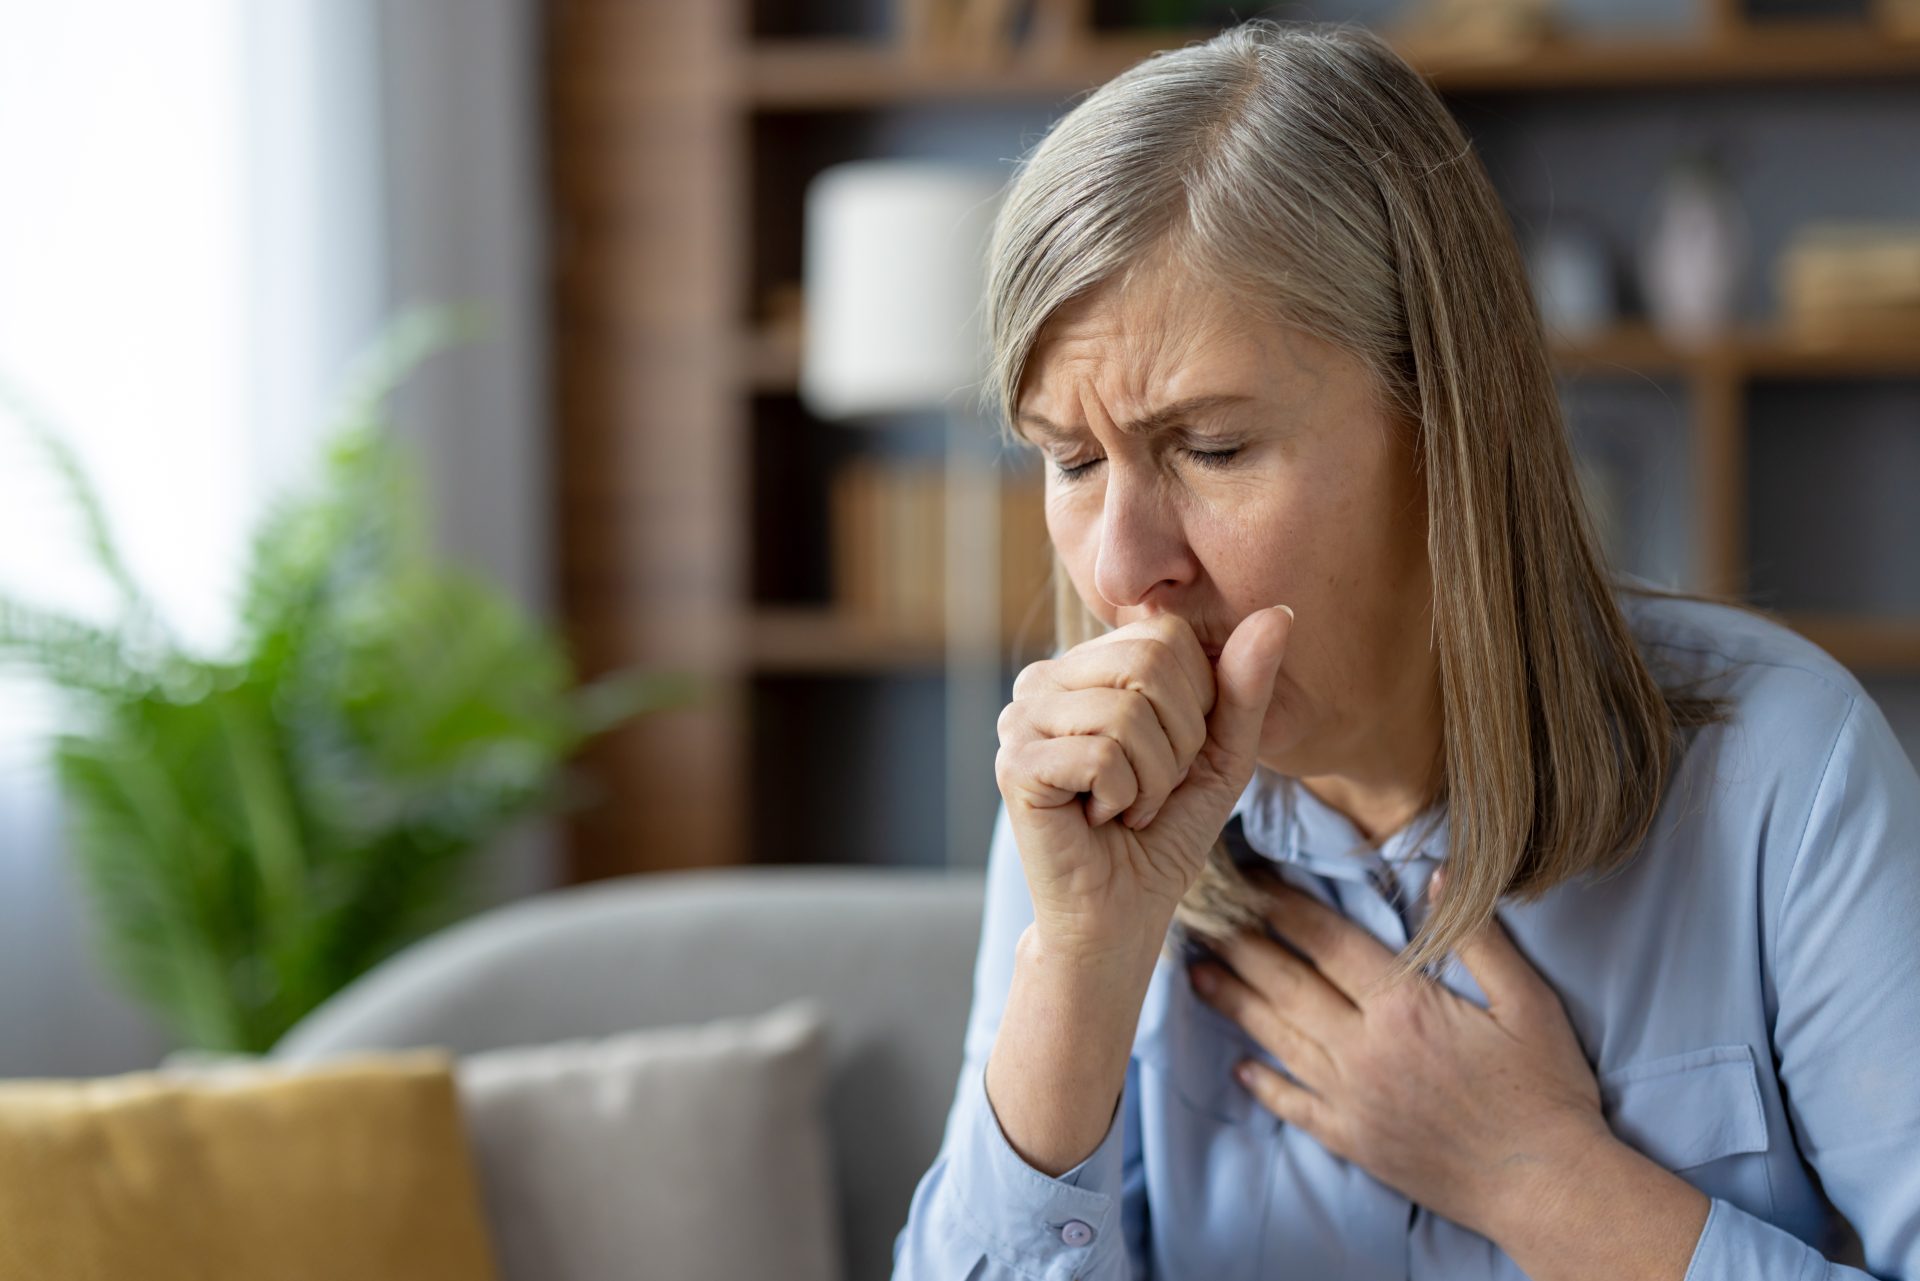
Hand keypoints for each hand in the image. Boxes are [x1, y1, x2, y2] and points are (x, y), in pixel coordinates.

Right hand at [994, 607, 1293, 959]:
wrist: (1121, 915)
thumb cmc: (1164, 832)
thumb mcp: (1221, 753)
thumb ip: (1244, 686)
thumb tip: (1278, 613)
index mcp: (1086, 665)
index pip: (1167, 636)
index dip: (1197, 704)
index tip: (1173, 756)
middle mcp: (1042, 680)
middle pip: (1149, 664)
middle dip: (1178, 742)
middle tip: (1149, 787)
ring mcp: (1019, 719)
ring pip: (1127, 713)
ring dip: (1152, 780)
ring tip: (1126, 807)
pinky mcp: (1014, 764)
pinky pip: (1103, 756)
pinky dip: (1124, 799)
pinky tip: (1100, 819)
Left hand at [1188, 867, 1612, 1240]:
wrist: (1548, 1188)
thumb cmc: (1546, 1090)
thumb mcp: (1529, 1003)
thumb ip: (1479, 937)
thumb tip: (1439, 876)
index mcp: (1404, 1006)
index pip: (1326, 941)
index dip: (1282, 905)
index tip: (1249, 878)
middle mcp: (1365, 1049)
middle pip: (1287, 984)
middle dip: (1240, 944)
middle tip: (1201, 915)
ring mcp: (1353, 1098)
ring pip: (1278, 1038)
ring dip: (1234, 1002)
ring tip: (1197, 973)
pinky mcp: (1353, 1140)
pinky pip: (1295, 1105)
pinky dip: (1264, 1084)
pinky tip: (1239, 1067)